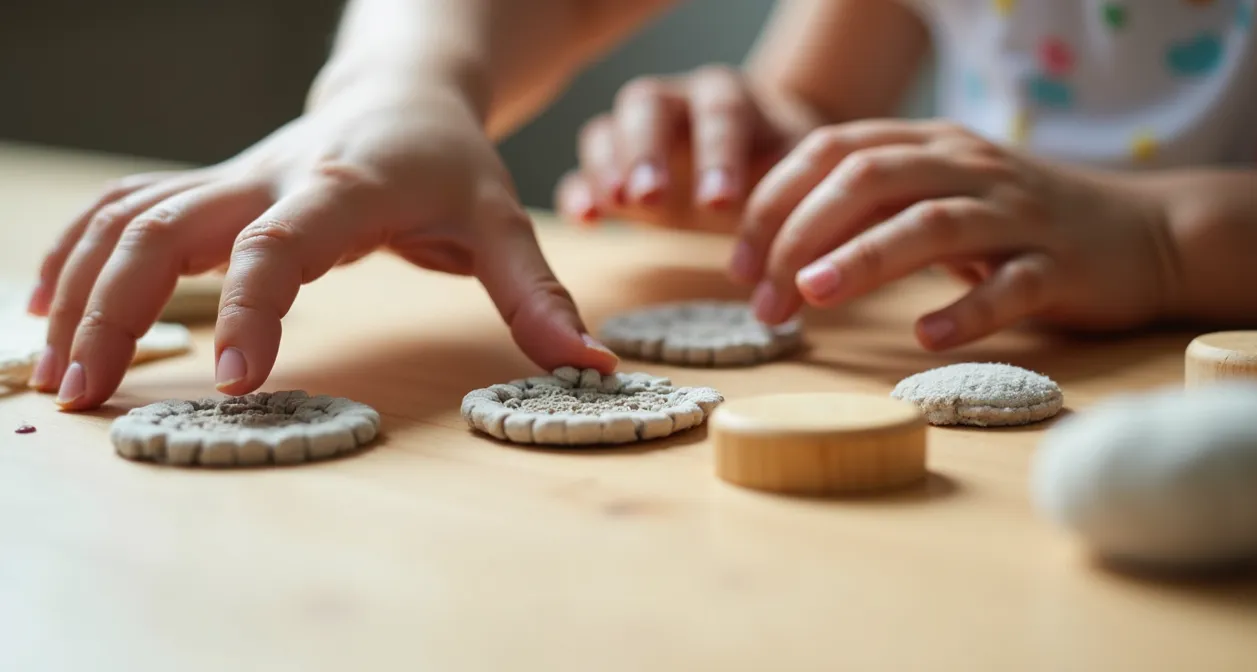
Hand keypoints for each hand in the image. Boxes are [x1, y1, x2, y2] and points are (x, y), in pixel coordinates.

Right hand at [27, 87, 617, 409]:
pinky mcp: (213, 190)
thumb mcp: (504, 224)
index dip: (255, 305)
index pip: (281, 240)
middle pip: (167, 226)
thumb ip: (537, 297)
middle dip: (117, 308)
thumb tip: (591, 368)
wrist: (403, 95)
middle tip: (85, 394)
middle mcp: (271, 179)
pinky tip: (50, 302)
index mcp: (346, 187)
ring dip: (82, 287)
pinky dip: (82, 252)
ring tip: (57, 371)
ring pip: (130, 218)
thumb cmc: (453, 163)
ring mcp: (232, 180)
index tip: (236, 383)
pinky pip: (126, 210)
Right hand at [553, 65, 818, 232]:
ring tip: (616, 205)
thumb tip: (802, 256)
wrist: (757, 155)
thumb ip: (795, 201)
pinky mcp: (612, 164)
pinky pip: (583, 168)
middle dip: (647, 151)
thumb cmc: (780, 168)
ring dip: (608, 167)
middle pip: (649, 105)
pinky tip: (585, 220)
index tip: (719, 205)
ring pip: (608, 128)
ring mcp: (637, 130)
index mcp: (730, 96)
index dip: (718, 156)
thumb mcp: (798, 174)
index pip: (721, 113)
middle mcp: (677, 102)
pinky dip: (580, 190)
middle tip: (650, 198)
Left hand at [735, 120, 1178, 349]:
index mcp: (930, 146)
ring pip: (933, 223)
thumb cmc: (1018, 226)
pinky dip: (966, 309)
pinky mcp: (1060, 266)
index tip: (737, 261)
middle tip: (765, 298)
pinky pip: (1010, 285)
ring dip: (866, 257)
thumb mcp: (939, 196)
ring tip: (814, 295)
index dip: (776, 200)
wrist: (1145, 235)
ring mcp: (1018, 215)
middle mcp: (969, 168)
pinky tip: (926, 335)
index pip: (834, 150)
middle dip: (802, 233)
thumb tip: (774, 247)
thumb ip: (869, 206)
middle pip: (870, 178)